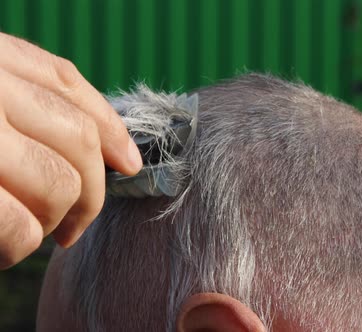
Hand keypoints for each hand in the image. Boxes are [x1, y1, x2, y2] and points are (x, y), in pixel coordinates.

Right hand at [0, 33, 142, 268]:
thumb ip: (21, 104)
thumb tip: (107, 151)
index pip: (63, 80)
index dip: (108, 125)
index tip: (129, 163)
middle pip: (78, 137)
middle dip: (92, 191)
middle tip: (76, 226)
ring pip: (60, 184)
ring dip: (57, 219)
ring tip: (35, 232)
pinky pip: (21, 226)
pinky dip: (21, 245)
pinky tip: (8, 247)